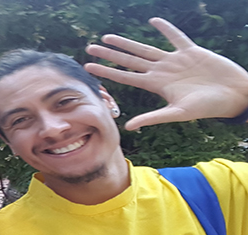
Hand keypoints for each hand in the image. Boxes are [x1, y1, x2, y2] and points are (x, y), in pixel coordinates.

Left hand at [85, 17, 247, 129]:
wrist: (234, 95)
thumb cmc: (208, 107)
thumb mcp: (178, 113)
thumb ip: (153, 118)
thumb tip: (128, 127)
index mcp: (156, 85)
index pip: (125, 76)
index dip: (106, 71)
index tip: (88, 66)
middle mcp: (162, 72)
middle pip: (130, 60)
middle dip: (110, 54)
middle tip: (90, 47)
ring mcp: (175, 61)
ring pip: (145, 48)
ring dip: (127, 42)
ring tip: (108, 37)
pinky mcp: (191, 51)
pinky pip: (176, 37)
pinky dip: (166, 29)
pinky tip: (153, 21)